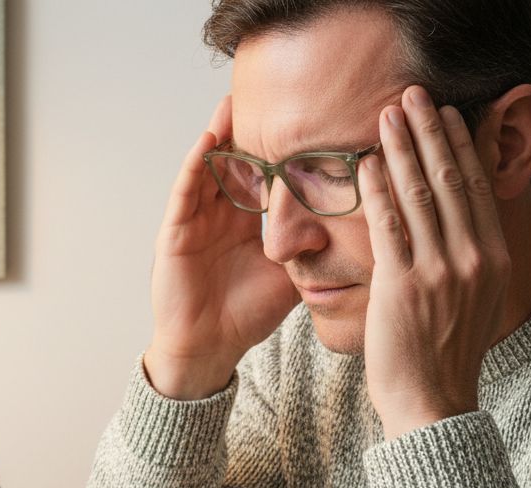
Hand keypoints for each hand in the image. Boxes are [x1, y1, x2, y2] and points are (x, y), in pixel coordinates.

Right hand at [145, 96, 299, 399]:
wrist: (208, 348)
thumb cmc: (246, 317)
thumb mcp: (291, 279)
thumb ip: (315, 254)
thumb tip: (354, 237)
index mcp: (250, 225)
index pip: (268, 178)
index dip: (284, 152)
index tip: (309, 123)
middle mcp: (223, 216)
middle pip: (238, 163)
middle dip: (253, 132)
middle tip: (271, 97)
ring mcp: (197, 220)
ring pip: (211, 166)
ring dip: (221, 134)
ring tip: (236, 101)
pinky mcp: (175, 230)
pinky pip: (186, 189)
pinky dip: (197, 162)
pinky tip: (210, 138)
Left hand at [358, 86, 510, 438]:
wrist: (432, 402)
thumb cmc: (445, 354)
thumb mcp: (476, 300)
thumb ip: (470, 258)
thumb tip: (458, 222)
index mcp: (495, 259)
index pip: (476, 187)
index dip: (461, 145)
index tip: (448, 114)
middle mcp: (473, 259)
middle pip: (450, 178)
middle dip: (431, 130)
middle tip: (415, 95)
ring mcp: (439, 270)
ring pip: (420, 193)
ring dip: (402, 147)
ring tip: (388, 115)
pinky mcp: (403, 284)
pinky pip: (388, 224)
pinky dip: (378, 188)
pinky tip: (368, 162)